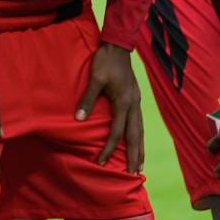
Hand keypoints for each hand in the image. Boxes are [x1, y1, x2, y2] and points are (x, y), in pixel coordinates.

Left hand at [75, 44, 144, 171]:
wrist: (118, 46)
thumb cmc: (105, 62)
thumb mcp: (95, 79)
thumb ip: (88, 99)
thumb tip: (78, 119)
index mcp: (124, 102)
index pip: (117, 132)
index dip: (108, 148)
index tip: (101, 162)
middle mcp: (134, 105)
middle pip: (135, 136)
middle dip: (133, 155)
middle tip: (133, 173)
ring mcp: (137, 102)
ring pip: (140, 130)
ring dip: (139, 148)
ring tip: (139, 164)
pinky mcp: (136, 98)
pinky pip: (139, 122)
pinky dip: (139, 135)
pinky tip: (137, 141)